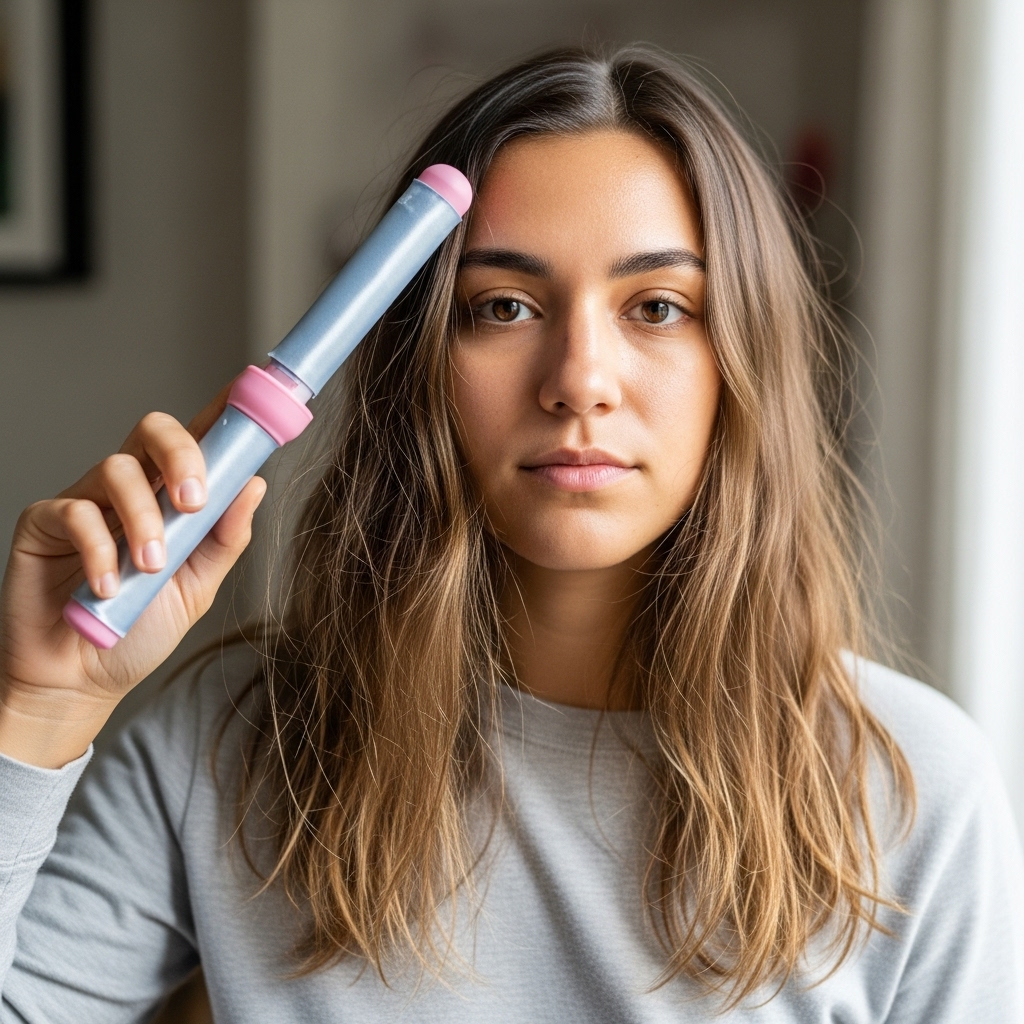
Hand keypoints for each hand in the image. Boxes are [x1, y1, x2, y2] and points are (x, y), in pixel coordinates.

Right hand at [0, 386, 265, 767]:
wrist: (80, 680)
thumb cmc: (140, 630)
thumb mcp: (197, 587)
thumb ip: (225, 538)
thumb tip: (255, 485)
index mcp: (172, 496)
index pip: (198, 440)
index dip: (222, 411)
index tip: (249, 393)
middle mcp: (131, 488)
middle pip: (154, 431)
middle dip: (181, 455)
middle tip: (194, 502)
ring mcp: (86, 501)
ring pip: (117, 469)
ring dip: (144, 519)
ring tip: (150, 568)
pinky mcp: (46, 522)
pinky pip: (76, 512)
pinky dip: (100, 549)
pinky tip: (109, 585)